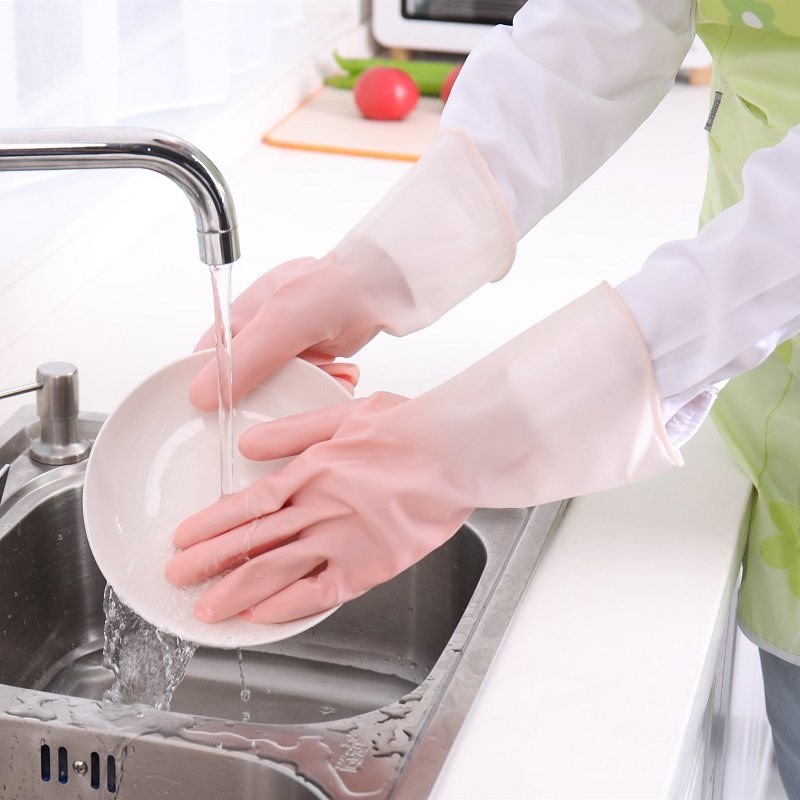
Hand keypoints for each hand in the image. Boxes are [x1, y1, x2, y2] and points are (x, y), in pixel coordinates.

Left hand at [170, 284, 678, 625]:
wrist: (457, 452)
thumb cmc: (408, 428)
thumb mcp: (344, 413)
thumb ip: (293, 431)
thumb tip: (247, 444)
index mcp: (312, 472)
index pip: (248, 505)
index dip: (211, 526)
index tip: (183, 539)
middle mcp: (320, 511)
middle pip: (253, 543)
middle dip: (209, 563)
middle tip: (177, 578)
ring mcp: (344, 543)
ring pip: (278, 572)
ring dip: (237, 592)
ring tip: (206, 609)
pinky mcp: (370, 567)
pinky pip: (321, 593)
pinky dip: (288, 607)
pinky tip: (262, 616)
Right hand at [190, 131, 515, 410]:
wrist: (384, 288)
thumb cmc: (333, 290)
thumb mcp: (281, 324)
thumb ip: (245, 359)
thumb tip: (202, 394)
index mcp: (241, 316)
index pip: (208, 358)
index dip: (208, 387)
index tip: (216, 413)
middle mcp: (262, 330)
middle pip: (244, 378)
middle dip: (264, 396)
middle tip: (279, 406)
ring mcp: (290, 345)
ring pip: (279, 385)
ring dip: (299, 392)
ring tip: (323, 382)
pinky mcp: (315, 357)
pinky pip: (308, 384)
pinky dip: (322, 387)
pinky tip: (340, 377)